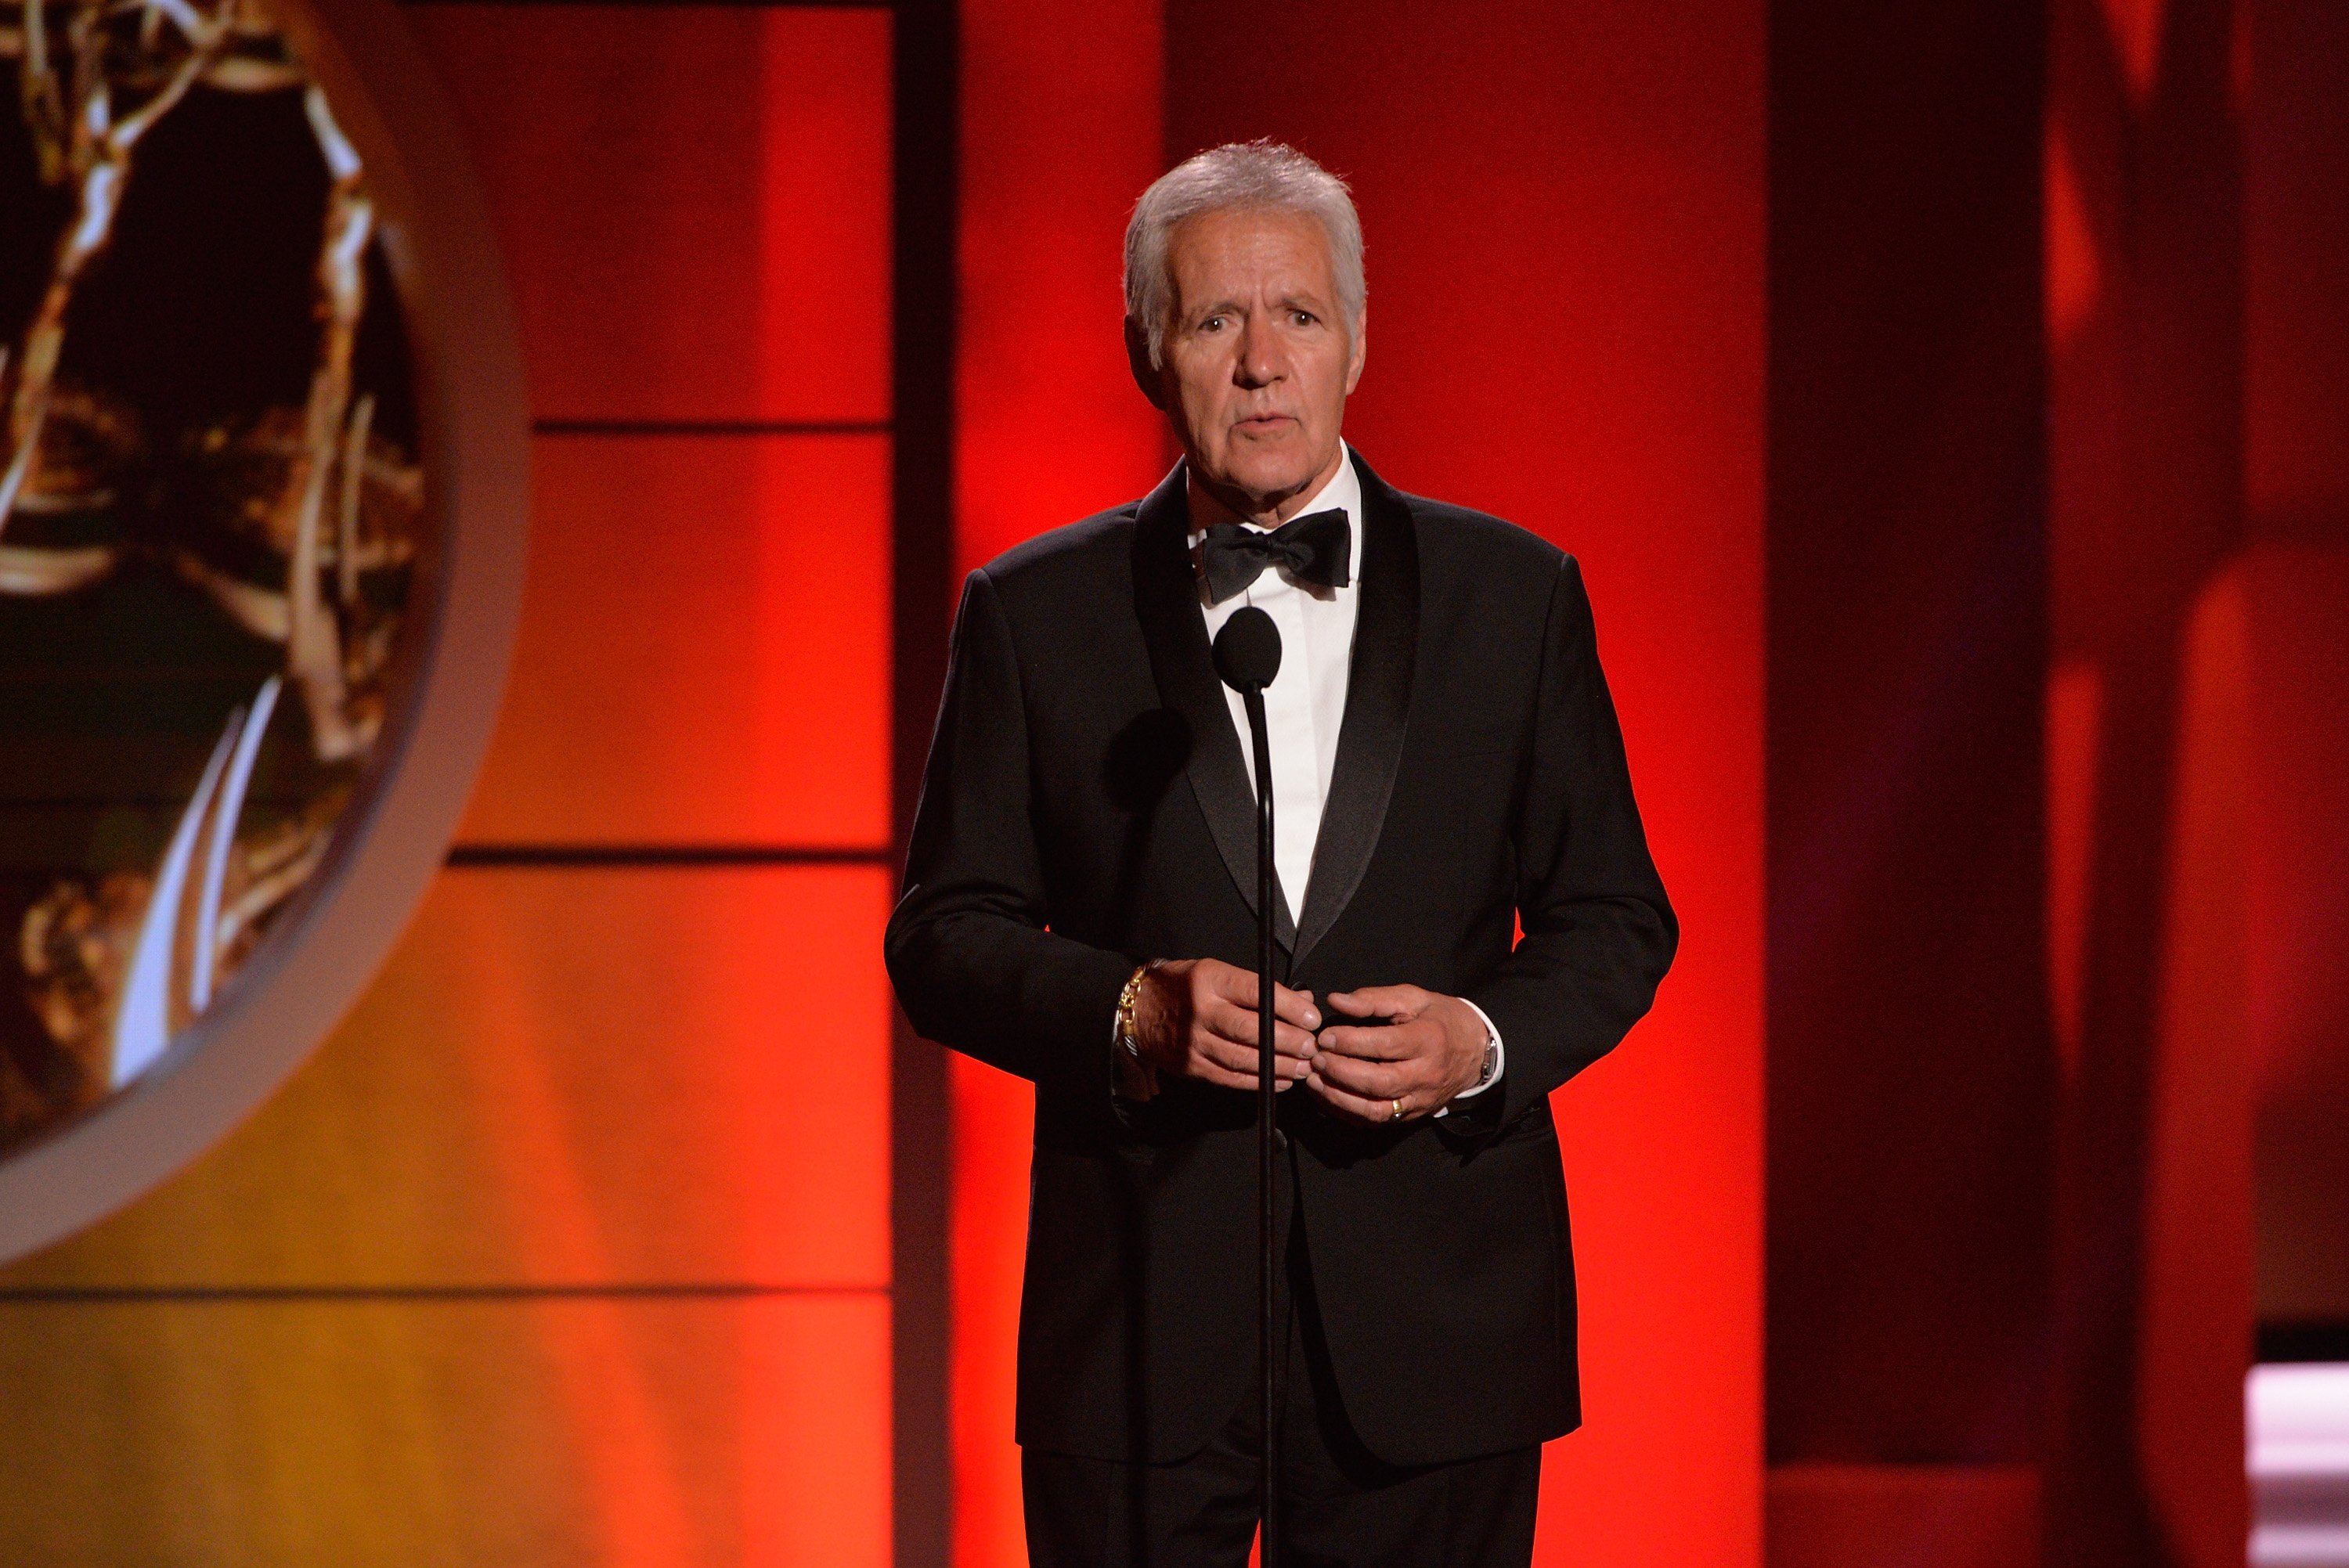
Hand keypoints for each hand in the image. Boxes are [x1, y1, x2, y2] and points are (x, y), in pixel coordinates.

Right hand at [1132, 958, 1318, 1092]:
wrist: (1138, 1011)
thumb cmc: (1182, 988)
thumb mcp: (1216, 972)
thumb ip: (1258, 988)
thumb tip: (1302, 1000)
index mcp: (1210, 980)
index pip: (1257, 992)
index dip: (1289, 1007)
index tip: (1311, 1017)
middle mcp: (1202, 1011)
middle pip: (1252, 1030)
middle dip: (1288, 1041)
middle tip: (1311, 1047)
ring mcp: (1195, 1042)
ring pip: (1244, 1058)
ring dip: (1279, 1065)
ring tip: (1302, 1067)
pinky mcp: (1191, 1066)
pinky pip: (1230, 1078)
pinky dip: (1259, 1082)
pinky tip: (1279, 1080)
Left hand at [1308, 985, 1488, 1123]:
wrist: (1476, 1052)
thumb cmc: (1440, 1019)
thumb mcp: (1413, 998)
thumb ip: (1373, 999)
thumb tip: (1336, 1001)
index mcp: (1429, 1040)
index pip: (1385, 1045)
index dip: (1350, 1042)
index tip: (1324, 1036)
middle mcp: (1426, 1075)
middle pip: (1379, 1082)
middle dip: (1341, 1072)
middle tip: (1316, 1058)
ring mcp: (1420, 1100)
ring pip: (1376, 1109)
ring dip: (1339, 1097)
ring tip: (1315, 1080)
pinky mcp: (1412, 1115)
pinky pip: (1376, 1120)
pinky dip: (1348, 1112)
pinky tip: (1328, 1096)